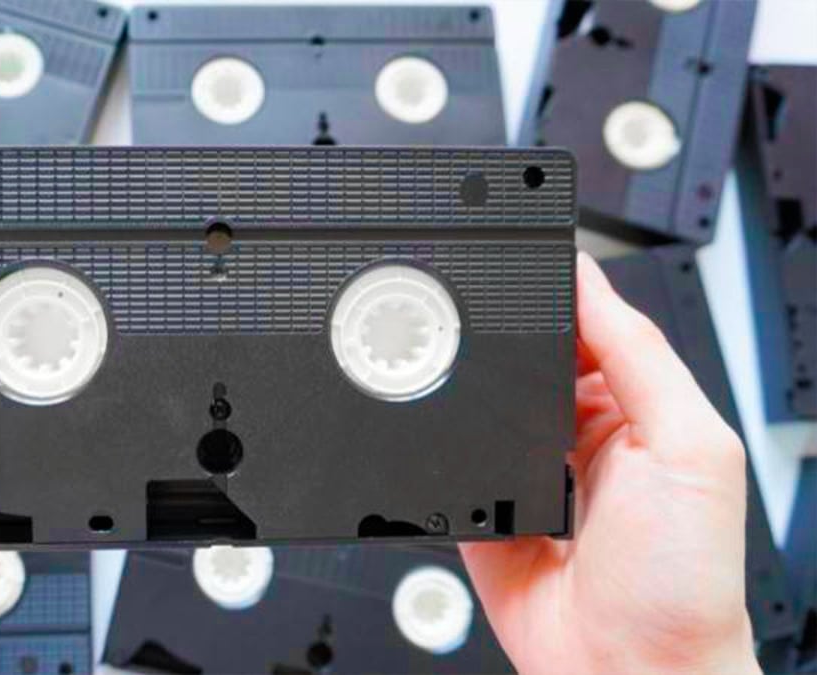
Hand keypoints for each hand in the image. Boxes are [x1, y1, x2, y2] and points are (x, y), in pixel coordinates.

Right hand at [460, 253, 758, 673]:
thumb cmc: (684, 581)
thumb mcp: (688, 448)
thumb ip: (641, 360)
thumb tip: (590, 283)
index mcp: (633, 408)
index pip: (584, 326)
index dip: (552, 293)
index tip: (517, 262)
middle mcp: (575, 436)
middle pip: (521, 359)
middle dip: (496, 338)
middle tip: (466, 316)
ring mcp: (521, 475)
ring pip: (475, 407)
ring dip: (460, 391)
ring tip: (448, 375)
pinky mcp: (479, 514)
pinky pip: (445, 467)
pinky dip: (436, 452)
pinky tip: (439, 439)